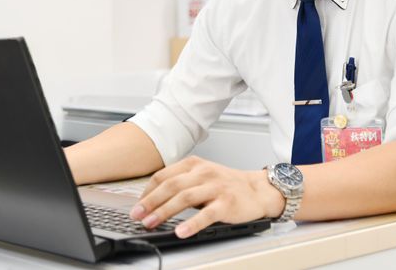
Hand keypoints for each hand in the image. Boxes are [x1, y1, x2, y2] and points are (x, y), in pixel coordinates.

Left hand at [128, 156, 284, 237]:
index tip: (136, 206)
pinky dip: (191, 224)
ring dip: (164, 211)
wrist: (258, 189)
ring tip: (151, 223)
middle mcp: (203, 173)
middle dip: (150, 202)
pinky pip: (206, 215)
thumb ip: (181, 182)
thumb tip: (153, 200)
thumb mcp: (202, 175)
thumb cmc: (227, 184)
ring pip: (185, 198)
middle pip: (170, 186)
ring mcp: (215, 187)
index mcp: (193, 164)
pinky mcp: (226, 203)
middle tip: (137, 216)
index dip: (147, 192)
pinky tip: (180, 231)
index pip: (163, 176)